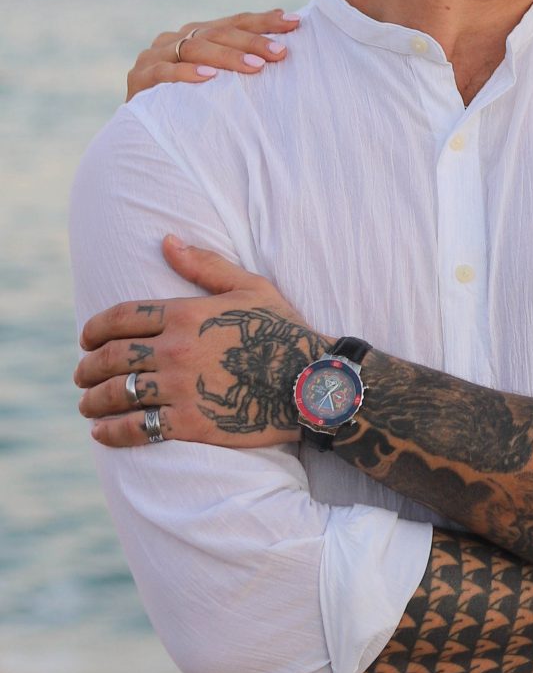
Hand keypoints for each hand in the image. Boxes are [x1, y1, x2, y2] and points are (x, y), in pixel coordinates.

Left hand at [75, 236, 322, 449]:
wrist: (312, 381)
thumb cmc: (283, 330)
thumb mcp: (250, 287)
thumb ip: (204, 265)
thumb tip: (166, 241)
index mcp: (185, 314)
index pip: (121, 318)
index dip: (94, 329)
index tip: (86, 340)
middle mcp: (176, 350)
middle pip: (111, 357)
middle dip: (87, 367)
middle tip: (81, 375)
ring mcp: (180, 388)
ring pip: (117, 393)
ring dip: (92, 400)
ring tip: (86, 405)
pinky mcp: (190, 423)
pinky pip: (138, 428)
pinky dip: (113, 432)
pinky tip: (102, 432)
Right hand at [127, 9, 297, 99]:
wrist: (141, 131)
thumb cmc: (189, 103)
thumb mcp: (217, 80)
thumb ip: (239, 62)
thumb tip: (286, 46)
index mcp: (195, 33)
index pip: (234, 22)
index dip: (264, 21)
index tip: (295, 22)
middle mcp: (174, 39)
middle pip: (218, 33)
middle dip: (252, 42)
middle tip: (281, 53)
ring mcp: (154, 57)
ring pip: (194, 48)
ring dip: (226, 57)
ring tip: (255, 67)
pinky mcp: (139, 78)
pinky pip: (164, 73)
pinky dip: (186, 73)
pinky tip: (208, 77)